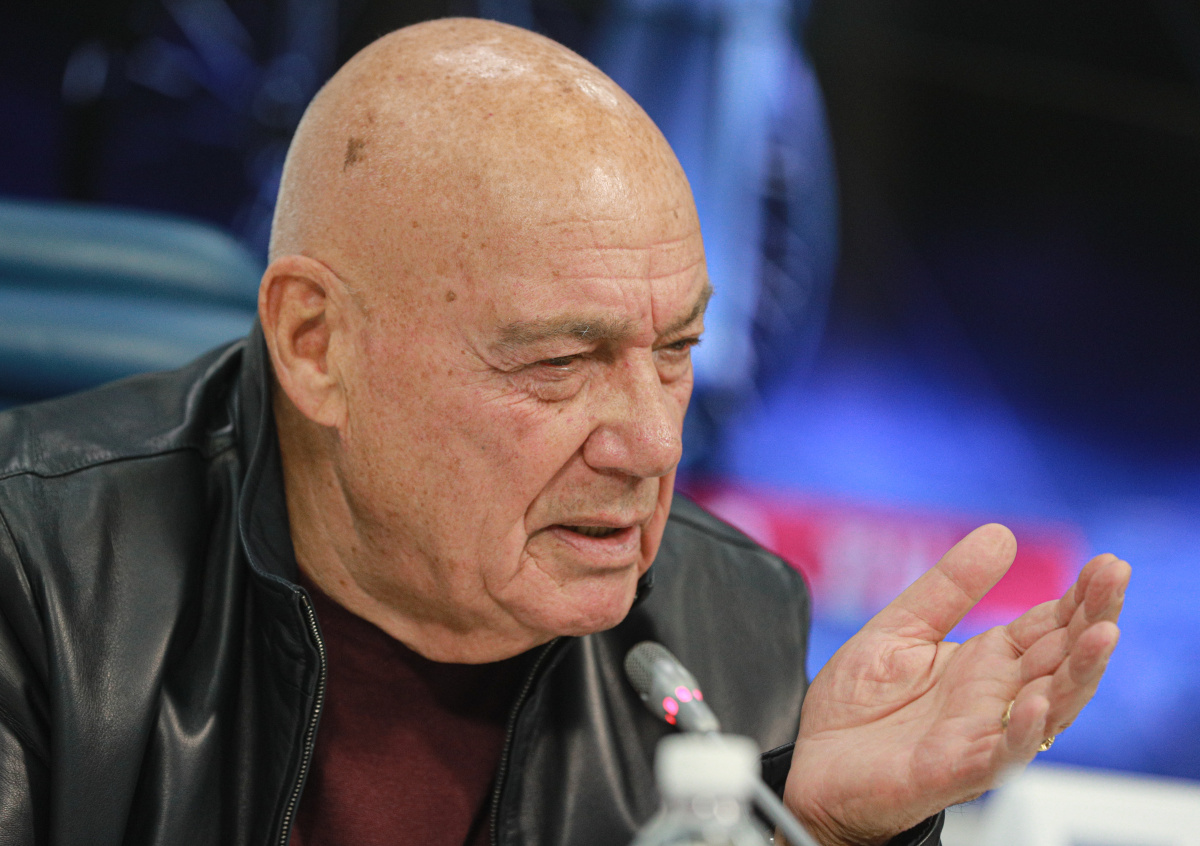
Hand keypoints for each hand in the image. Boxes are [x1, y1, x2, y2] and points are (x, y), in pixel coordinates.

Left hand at [782, 524, 1127, 845]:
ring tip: (1101, 634)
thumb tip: (1000, 534)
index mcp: (987, 663)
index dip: (1080, 597)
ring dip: (1079, 673)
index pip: (1049, 626)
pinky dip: (1022, 732)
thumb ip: (949, 587)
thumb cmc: (858, 707)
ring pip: (1050, 708)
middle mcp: (995, 699)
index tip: (1107, 564)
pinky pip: (1001, 756)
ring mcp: (980, 735)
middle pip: (1062, 659)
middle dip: (1094, 619)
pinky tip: (1036, 704)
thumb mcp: (902, 628)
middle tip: (1115, 577)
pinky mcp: (955, 770)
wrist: (813, 765)